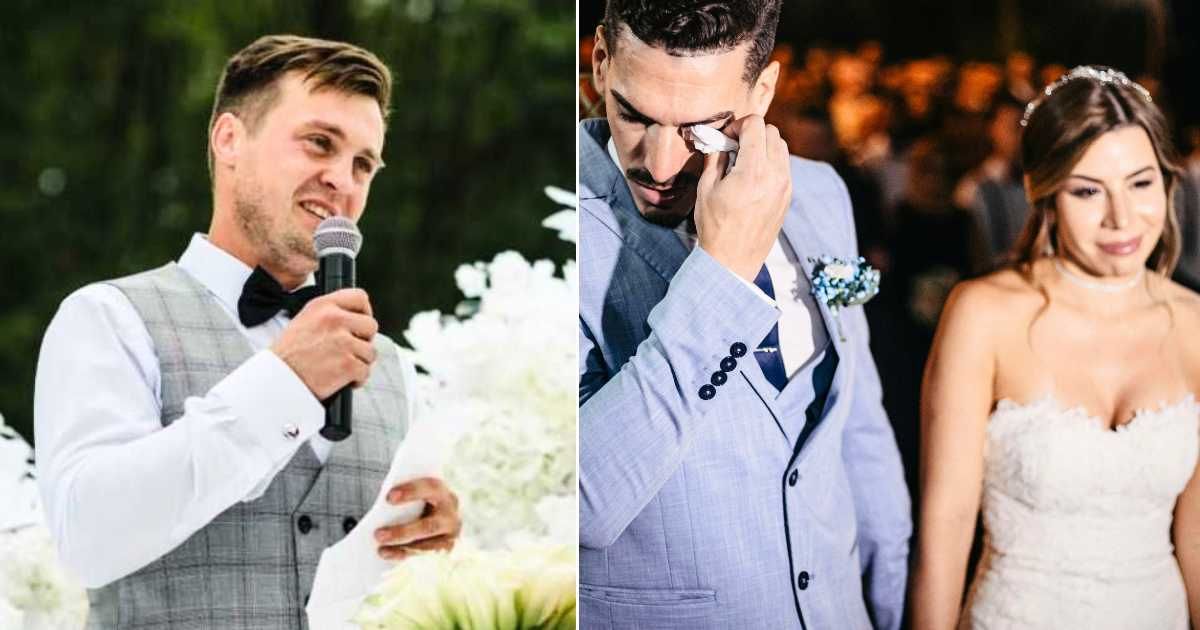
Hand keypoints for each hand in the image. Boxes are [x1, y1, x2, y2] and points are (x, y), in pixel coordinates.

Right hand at [270, 288, 377, 399]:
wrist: (276, 379)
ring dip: (360, 362)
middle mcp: (334, 320)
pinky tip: (342, 379)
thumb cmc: (288, 354)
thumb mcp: (305, 320)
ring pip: (370, 351)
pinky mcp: (347, 364)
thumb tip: (356, 317)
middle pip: (371, 326)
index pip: (360, 297)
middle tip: (350, 350)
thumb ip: (330, 314)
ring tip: (340, 366)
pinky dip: (357, 379)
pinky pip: (365, 371)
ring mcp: (342, 342)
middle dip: (364, 340)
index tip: (361, 325)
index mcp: (324, 306)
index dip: (365, 312)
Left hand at [374, 477, 461, 559]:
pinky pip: (424, 557)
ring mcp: (451, 536)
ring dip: (401, 549)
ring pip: (427, 546)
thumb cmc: (417, 502)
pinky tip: (387, 553)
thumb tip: (383, 513)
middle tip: (378, 535)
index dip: (411, 492)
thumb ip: (405, 500)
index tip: (389, 497)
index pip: (430, 488)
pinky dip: (404, 555)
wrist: (437, 514)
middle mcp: (450, 515)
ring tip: (380, 549)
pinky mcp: (445, 551)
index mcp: (442, 492)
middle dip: (403, 532)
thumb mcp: (415, 496)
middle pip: (429, 526)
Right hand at [694, 114, 792, 281]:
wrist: (734, 260)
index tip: (726, 138)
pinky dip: (771, 160)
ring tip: (745, 161)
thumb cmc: (715, 226)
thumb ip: (715, 158)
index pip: (755, 125)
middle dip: (752, 133)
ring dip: (763, 145)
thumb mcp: (706, 189)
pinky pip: (784, 165)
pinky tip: (753, 175)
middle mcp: (775, 175)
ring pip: (781, 146)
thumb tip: (719, 140)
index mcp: (753, 171)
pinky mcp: (788, 195)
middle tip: (734, 146)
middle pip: (772, 132)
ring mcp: (785, 185)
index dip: (738, 125)